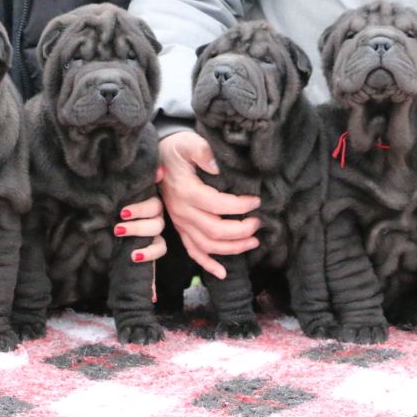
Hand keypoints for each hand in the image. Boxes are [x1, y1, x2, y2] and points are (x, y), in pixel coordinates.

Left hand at [115, 167, 166, 262]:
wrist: (105, 223)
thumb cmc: (112, 203)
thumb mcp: (119, 190)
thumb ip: (135, 181)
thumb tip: (159, 171)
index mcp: (148, 197)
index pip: (153, 203)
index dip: (140, 209)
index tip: (122, 213)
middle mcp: (155, 212)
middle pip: (156, 216)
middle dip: (137, 224)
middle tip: (117, 228)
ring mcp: (156, 228)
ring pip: (157, 229)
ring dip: (139, 233)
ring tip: (120, 236)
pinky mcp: (155, 244)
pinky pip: (160, 248)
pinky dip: (149, 254)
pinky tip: (134, 256)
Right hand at [158, 131, 260, 278]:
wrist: (158, 158)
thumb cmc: (176, 150)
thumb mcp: (188, 143)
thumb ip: (202, 151)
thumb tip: (217, 165)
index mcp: (185, 192)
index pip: (216, 205)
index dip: (239, 206)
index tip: (256, 202)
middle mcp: (181, 212)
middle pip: (214, 230)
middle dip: (240, 231)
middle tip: (258, 223)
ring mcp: (180, 223)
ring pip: (206, 245)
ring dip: (232, 248)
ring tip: (253, 242)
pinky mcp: (180, 229)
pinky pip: (193, 251)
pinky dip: (208, 264)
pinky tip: (223, 272)